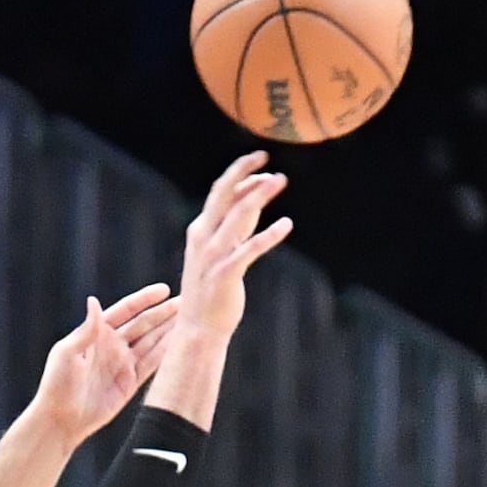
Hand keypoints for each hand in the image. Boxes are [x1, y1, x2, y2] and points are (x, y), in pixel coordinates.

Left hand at [33, 283, 174, 443]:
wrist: (62, 418)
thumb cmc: (58, 383)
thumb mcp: (67, 352)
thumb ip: (86, 329)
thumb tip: (94, 301)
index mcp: (97, 332)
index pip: (126, 310)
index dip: (145, 300)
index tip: (164, 290)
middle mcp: (113, 345)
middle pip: (144, 324)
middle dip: (164, 313)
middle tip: (185, 302)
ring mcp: (123, 363)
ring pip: (152, 342)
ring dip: (169, 330)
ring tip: (189, 320)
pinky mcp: (130, 382)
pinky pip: (152, 364)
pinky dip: (166, 354)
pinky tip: (180, 343)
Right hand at [173, 152, 291, 349]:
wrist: (199, 330)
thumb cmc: (213, 293)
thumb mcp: (221, 255)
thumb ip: (235, 230)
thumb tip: (252, 205)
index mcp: (201, 231)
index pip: (220, 193)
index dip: (240, 174)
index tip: (260, 162)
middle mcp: (204, 238)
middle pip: (223, 194)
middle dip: (243, 171)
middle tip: (265, 156)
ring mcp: (213, 255)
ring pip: (237, 215)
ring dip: (259, 195)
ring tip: (280, 181)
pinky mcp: (226, 274)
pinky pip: (250, 249)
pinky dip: (269, 234)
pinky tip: (287, 224)